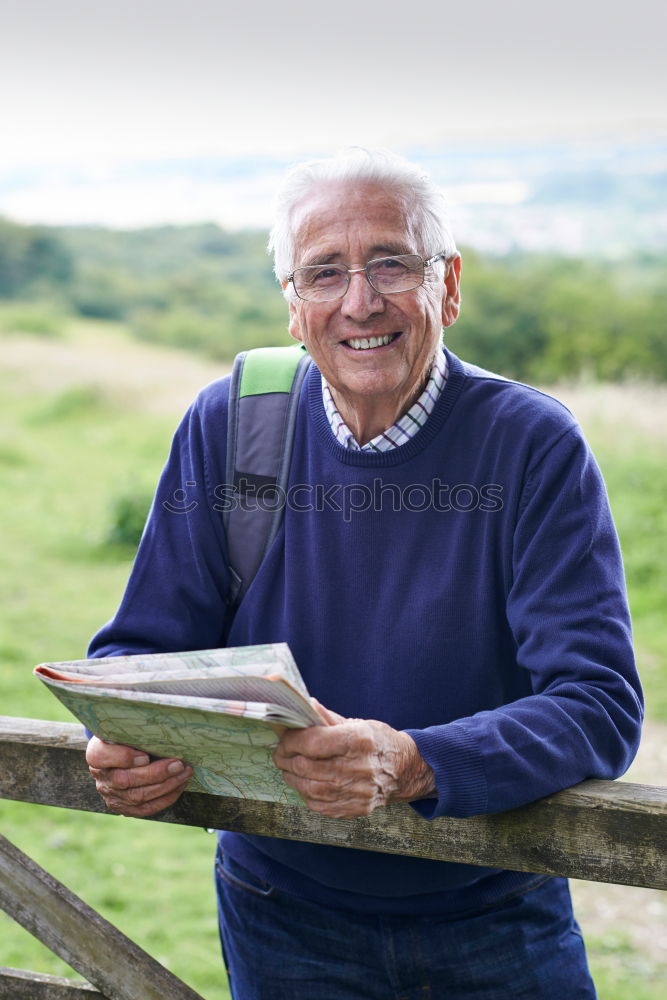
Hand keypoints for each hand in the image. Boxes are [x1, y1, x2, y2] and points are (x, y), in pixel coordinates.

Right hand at [86, 736, 192, 817]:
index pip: (101, 756)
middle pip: (125, 780)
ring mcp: (112, 795)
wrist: (123, 753)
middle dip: (156, 773)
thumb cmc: (128, 736)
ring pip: (138, 796)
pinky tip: (180, 785)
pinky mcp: (124, 808)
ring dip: (166, 785)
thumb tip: (163, 721)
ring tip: (185, 772)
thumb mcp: (126, 727)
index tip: (145, 755)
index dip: (123, 758)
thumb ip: (134, 728)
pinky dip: (166, 797)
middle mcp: (101, 777)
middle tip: (179, 764)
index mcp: (96, 753)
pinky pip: (146, 808)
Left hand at [273, 702, 435, 818]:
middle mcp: (359, 768)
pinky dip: (305, 793)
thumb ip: (328, 718)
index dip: (291, 740)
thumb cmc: (378, 742)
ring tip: (288, 767)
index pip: (312, 742)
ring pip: (308, 788)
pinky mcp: (355, 809)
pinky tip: (304, 783)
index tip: (284, 737)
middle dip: (286, 758)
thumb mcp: (358, 723)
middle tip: (280, 753)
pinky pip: (318, 805)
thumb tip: (304, 705)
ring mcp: (357, 792)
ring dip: (291, 777)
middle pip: (306, 766)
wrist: (404, 770)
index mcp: (359, 740)